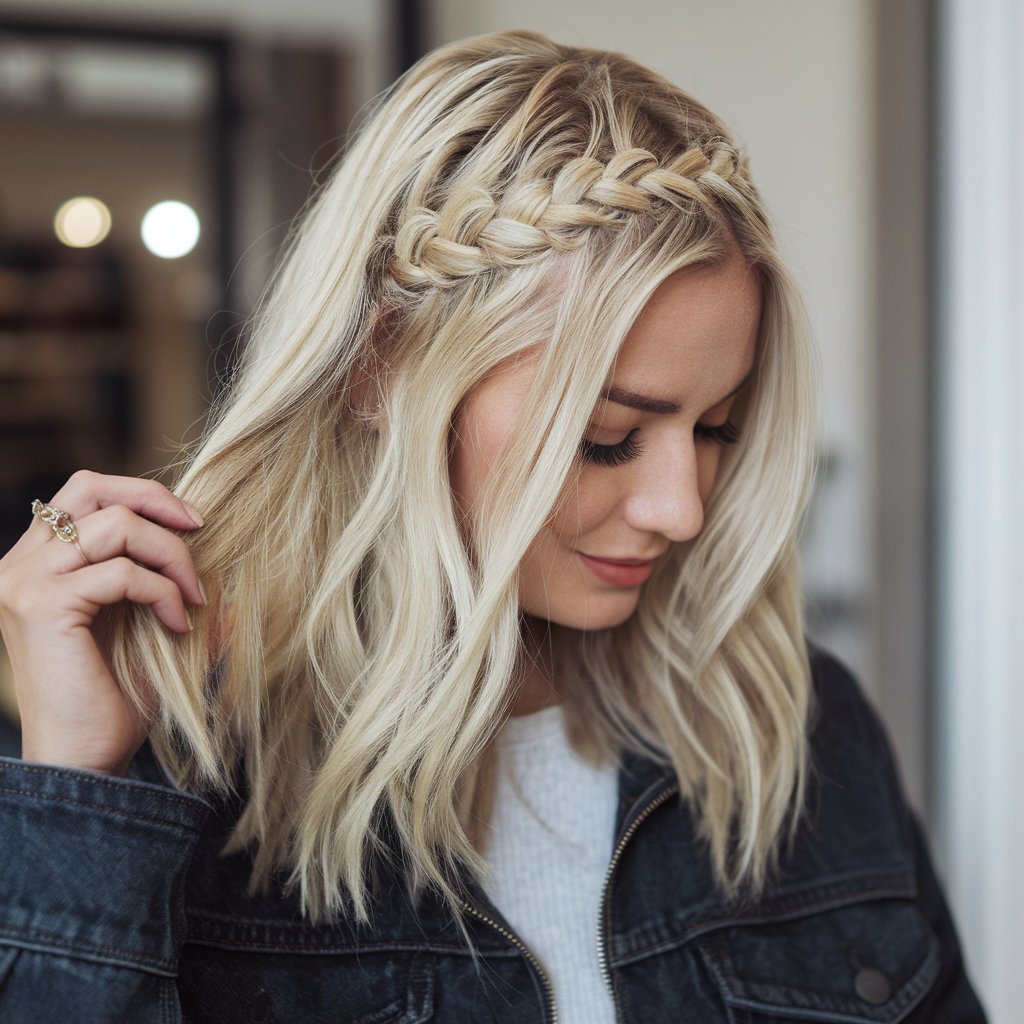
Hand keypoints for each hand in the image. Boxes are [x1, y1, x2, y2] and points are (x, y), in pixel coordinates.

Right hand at [0, 470, 205, 775]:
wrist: (85, 757)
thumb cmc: (114, 696)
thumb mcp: (145, 623)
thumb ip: (164, 579)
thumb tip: (224, 551)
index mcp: (37, 562)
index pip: (85, 490)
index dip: (144, 494)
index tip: (193, 524)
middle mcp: (20, 565)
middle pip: (91, 487)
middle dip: (155, 500)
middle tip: (200, 529)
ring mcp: (26, 583)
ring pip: (115, 524)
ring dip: (171, 554)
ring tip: (194, 595)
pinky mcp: (42, 607)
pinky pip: (121, 573)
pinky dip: (162, 592)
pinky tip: (178, 626)